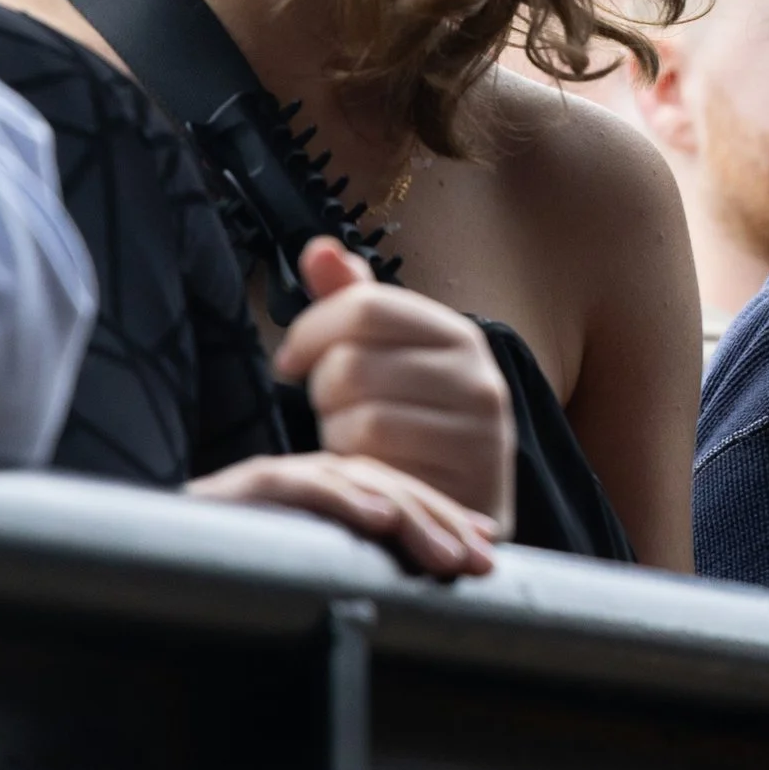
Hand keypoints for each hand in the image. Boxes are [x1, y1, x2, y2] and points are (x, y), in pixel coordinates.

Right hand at [189, 451, 498, 577]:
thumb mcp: (310, 572)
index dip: (446, 519)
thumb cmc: (232, 578)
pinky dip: (341, 498)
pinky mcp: (240, 489)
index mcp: (328, 501)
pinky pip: (297, 484)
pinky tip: (376, 518)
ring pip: (355, 481)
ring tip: (440, 549)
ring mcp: (275, 481)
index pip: (400, 498)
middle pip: (387, 486)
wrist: (148, 568)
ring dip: (404, 512)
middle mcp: (307, 483)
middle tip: (476, 560)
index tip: (488, 550)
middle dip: (439, 522)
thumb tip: (428, 585)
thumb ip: (356, 570)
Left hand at [274, 238, 516, 535]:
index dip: (310, 332)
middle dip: (323, 392)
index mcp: (456, 335)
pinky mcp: (460, 480)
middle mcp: (476, 375)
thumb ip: (353, 306)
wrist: (463, 521)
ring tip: (358, 445)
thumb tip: (319, 248)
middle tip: (336, 411)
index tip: (291, 362)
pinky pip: (373, 461)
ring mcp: (476, 430)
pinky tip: (368, 473)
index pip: (366, 306)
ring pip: (358, 414)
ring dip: (337, 436)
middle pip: (352, 361)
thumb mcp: (389, 362)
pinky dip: (353, 470)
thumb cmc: (414, 432)